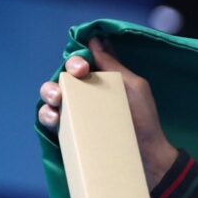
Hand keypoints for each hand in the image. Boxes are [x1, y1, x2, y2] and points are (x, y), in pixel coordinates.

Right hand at [37, 37, 177, 188]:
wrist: (149, 157)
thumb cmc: (145, 121)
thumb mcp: (134, 87)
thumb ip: (114, 65)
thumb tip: (97, 40)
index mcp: (99, 82)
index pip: (78, 65)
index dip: (76, 61)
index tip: (83, 67)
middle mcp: (85, 96)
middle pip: (61, 79)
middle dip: (60, 77)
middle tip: (69, 84)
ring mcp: (77, 114)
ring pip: (50, 97)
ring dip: (48, 93)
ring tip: (57, 99)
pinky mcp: (71, 133)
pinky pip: (50, 121)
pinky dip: (47, 116)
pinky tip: (55, 117)